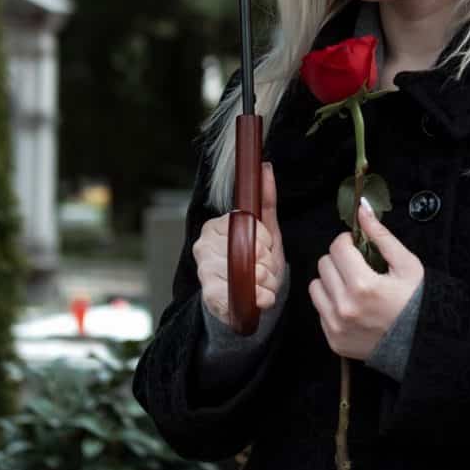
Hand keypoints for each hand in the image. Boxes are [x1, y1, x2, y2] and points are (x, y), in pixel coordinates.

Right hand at [195, 161, 287, 327]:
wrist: (244, 301)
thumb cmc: (254, 262)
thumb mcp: (265, 230)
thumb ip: (265, 199)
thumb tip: (265, 168)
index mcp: (213, 227)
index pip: (247, 225)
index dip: (264, 239)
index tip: (264, 247)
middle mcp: (202, 247)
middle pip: (248, 250)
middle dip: (267, 262)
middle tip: (262, 268)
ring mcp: (204, 271)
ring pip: (249, 273)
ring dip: (266, 281)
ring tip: (260, 283)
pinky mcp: (209, 296)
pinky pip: (245, 294)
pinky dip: (260, 298)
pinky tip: (257, 297)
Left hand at [310, 198, 424, 360]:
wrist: (420, 344)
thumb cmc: (416, 301)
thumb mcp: (406, 264)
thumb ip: (381, 236)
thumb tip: (362, 209)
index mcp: (363, 285)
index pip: (337, 247)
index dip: (348, 242)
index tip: (357, 247)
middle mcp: (344, 306)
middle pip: (323, 264)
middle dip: (339, 259)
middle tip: (356, 266)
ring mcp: (336, 326)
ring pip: (316, 286)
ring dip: (331, 281)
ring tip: (351, 286)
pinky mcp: (332, 340)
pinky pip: (319, 310)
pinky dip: (331, 303)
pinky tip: (351, 305)